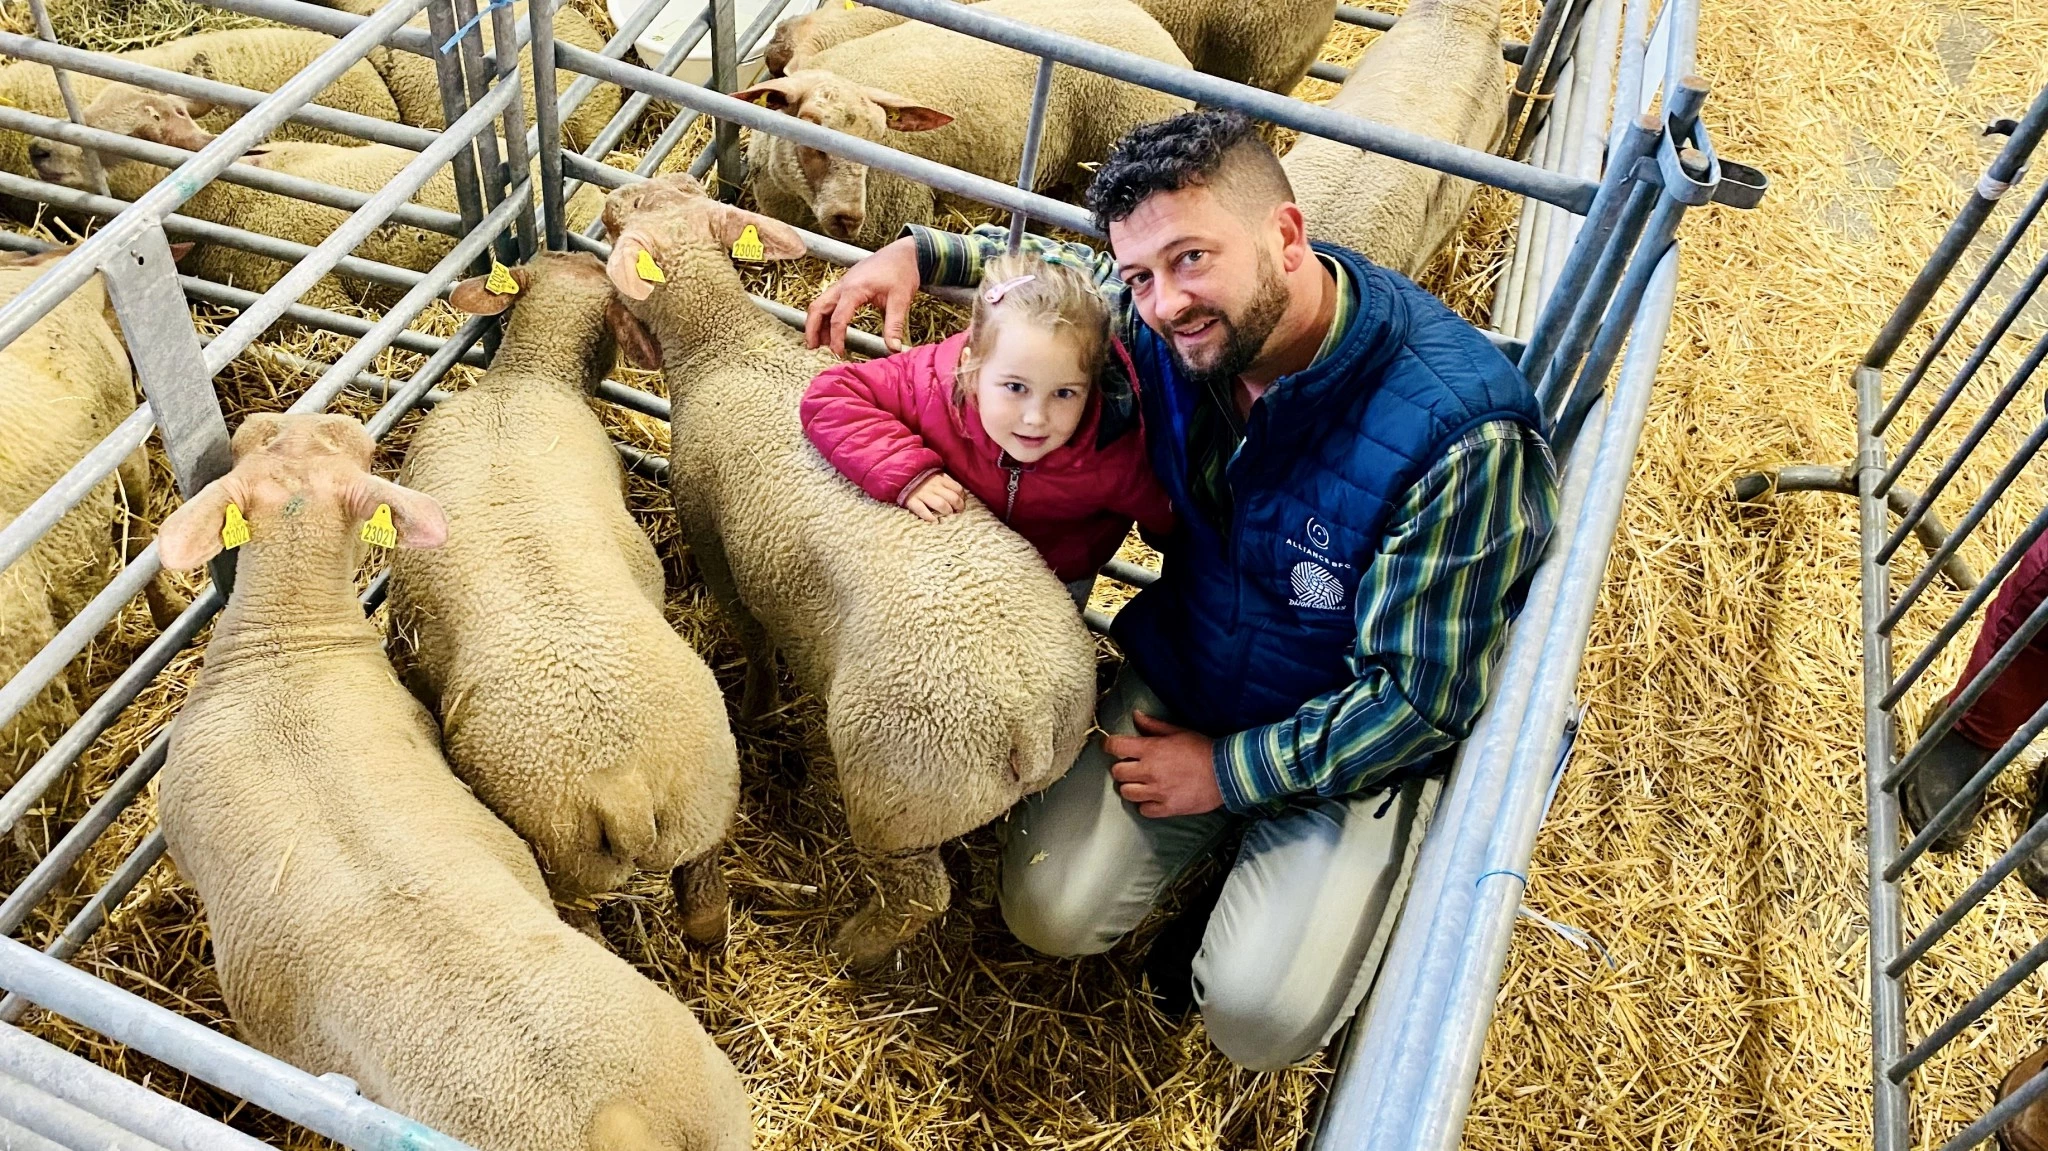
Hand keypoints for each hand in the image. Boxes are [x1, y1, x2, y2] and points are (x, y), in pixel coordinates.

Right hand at [805, 236, 919, 356]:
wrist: (903, 252)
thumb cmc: (902, 272)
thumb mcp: (901, 300)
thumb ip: (894, 325)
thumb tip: (894, 348)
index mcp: (854, 289)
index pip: (837, 319)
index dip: (836, 339)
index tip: (838, 354)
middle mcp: (843, 285)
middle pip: (817, 308)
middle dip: (811, 329)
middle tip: (812, 348)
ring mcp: (843, 283)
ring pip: (820, 303)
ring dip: (816, 322)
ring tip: (819, 343)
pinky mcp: (846, 284)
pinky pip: (828, 300)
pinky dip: (825, 315)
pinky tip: (830, 328)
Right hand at [903, 473, 966, 521]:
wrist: (899, 474)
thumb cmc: (921, 478)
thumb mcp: (935, 474)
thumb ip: (946, 481)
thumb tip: (960, 493)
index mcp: (940, 479)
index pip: (958, 489)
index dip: (962, 498)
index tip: (961, 503)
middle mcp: (933, 486)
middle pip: (952, 498)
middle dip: (958, 507)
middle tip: (957, 512)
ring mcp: (923, 494)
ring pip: (940, 504)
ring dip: (947, 511)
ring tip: (947, 516)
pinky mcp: (912, 501)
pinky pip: (922, 510)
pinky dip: (929, 517)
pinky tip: (935, 521)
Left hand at [1106, 712, 1223, 817]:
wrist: (1226, 772)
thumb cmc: (1203, 749)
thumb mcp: (1178, 731)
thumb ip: (1153, 726)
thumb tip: (1135, 715)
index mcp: (1151, 749)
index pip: (1115, 747)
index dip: (1109, 745)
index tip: (1112, 747)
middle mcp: (1150, 771)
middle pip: (1117, 772)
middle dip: (1122, 768)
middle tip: (1132, 766)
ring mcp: (1157, 792)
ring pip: (1126, 793)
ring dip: (1131, 787)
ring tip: (1142, 783)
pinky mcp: (1167, 808)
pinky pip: (1143, 810)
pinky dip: (1146, 805)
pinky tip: (1154, 797)